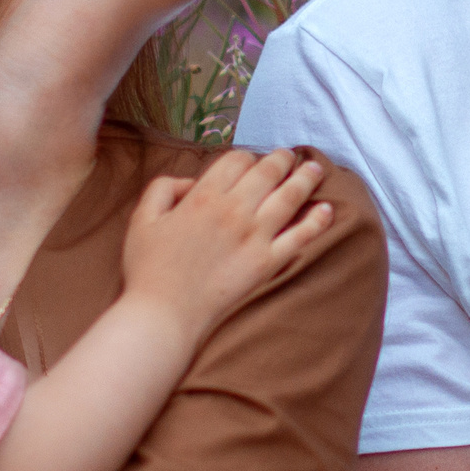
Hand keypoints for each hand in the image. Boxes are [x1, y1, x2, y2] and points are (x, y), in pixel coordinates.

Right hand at [119, 146, 335, 335]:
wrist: (163, 314)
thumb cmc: (148, 268)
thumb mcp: (142, 218)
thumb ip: (163, 188)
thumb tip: (190, 181)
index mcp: (203, 195)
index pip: (236, 160)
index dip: (246, 157)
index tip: (251, 162)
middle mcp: (233, 210)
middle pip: (268, 172)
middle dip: (281, 160)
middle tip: (290, 156)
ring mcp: (254, 236)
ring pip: (289, 196)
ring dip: (305, 179)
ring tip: (316, 170)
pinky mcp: (267, 263)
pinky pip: (300, 236)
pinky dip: (317, 221)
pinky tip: (327, 209)